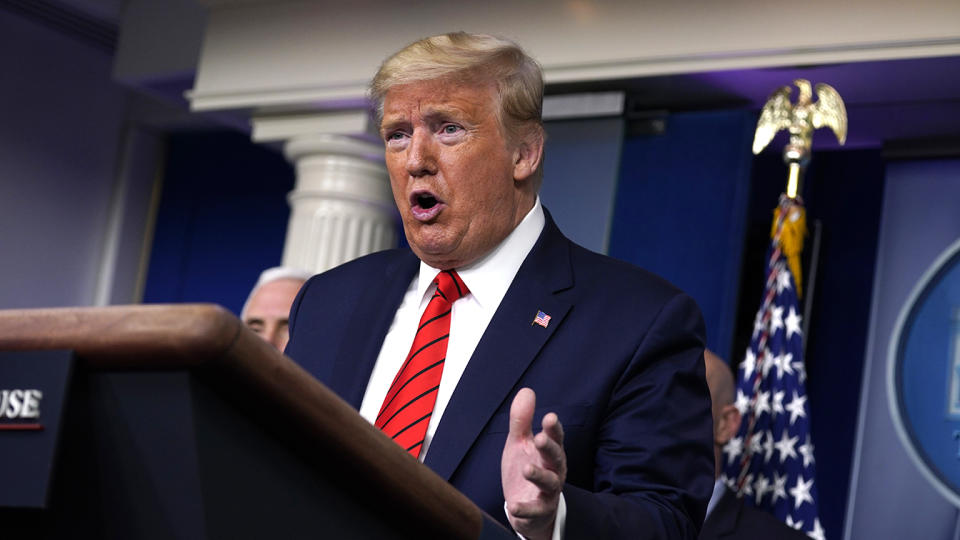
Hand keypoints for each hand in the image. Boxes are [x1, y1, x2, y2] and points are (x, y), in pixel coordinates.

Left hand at [501, 388, 565, 539]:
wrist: (527, 508)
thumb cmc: (526, 469)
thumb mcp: (520, 443)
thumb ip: (522, 420)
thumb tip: (527, 391)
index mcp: (550, 452)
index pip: (555, 438)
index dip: (554, 429)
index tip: (550, 417)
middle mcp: (554, 470)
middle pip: (556, 458)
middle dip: (549, 448)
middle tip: (540, 438)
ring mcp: (548, 492)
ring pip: (550, 483)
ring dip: (539, 476)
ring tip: (526, 469)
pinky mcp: (540, 510)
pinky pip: (535, 510)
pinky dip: (525, 509)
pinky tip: (514, 505)